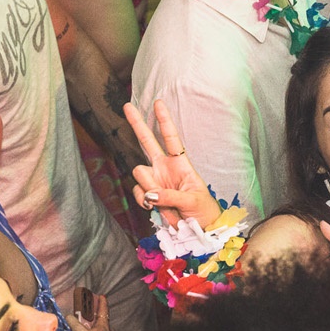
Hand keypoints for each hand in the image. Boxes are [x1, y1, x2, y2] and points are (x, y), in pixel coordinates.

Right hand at [123, 101, 219, 226]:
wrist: (198, 228)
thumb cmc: (202, 209)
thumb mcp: (192, 200)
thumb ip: (171, 196)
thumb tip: (151, 195)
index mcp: (180, 163)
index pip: (170, 138)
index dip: (164, 120)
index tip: (158, 103)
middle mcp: (164, 167)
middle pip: (147, 141)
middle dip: (137, 124)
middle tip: (127, 106)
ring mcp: (154, 180)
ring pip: (139, 172)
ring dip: (149, 186)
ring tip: (163, 200)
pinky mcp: (147, 194)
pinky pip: (137, 191)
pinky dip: (143, 200)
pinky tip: (153, 207)